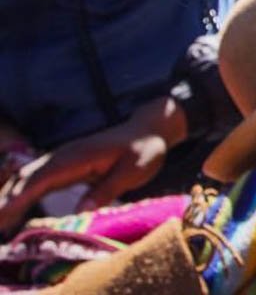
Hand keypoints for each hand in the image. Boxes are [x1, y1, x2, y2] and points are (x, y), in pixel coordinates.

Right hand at [0, 98, 182, 232]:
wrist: (149, 130)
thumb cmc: (144, 150)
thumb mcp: (134, 171)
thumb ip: (108, 190)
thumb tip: (81, 213)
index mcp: (77, 157)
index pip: (41, 178)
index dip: (19, 197)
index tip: (3, 214)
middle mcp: (62, 157)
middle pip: (25, 180)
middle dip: (5, 202)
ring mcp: (60, 161)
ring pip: (25, 181)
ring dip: (8, 200)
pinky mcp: (63, 168)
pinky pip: (34, 183)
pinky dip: (18, 198)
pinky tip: (10, 217)